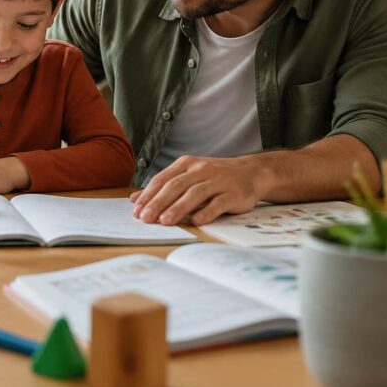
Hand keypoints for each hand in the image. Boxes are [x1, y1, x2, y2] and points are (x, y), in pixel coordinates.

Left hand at [129, 155, 264, 225]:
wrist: (251, 172)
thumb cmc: (215, 177)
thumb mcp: (189, 176)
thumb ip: (164, 187)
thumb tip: (135, 199)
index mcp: (187, 164)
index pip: (163, 179)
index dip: (149, 194)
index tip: (136, 210)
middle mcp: (201, 170)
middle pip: (176, 186)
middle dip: (159, 203)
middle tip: (146, 218)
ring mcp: (218, 180)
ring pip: (195, 194)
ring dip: (179, 208)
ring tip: (165, 221)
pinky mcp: (233, 193)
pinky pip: (218, 203)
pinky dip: (207, 212)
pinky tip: (196, 221)